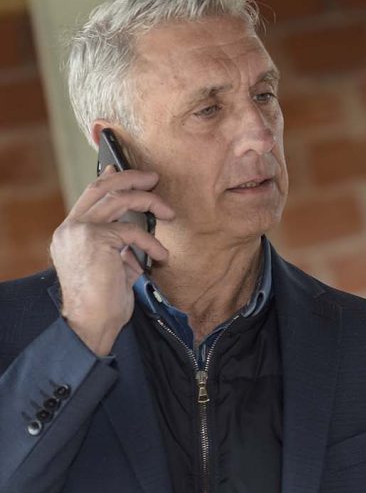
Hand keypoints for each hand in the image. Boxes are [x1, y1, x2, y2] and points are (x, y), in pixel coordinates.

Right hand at [50, 167, 173, 355]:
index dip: (109, 181)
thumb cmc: (104, 300)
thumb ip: (118, 245)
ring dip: (149, 201)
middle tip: (153, 178)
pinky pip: (132, 230)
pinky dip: (152, 242)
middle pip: (102, 188)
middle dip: (130, 177)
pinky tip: (161, 257)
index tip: (123, 170)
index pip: (89, 197)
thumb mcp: (111, 265)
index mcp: (69, 233)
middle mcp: (70, 228)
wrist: (91, 321)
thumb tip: (138, 229)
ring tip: (168, 211)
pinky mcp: (96, 239)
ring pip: (119, 199)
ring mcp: (80, 231)